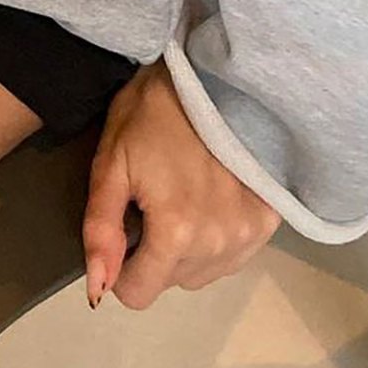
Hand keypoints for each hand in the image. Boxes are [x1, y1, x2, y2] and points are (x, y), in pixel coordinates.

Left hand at [82, 61, 281, 309]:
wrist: (214, 74)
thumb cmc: (153, 110)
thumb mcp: (111, 162)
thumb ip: (101, 230)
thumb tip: (98, 290)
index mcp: (176, 232)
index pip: (137, 292)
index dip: (121, 262)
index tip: (127, 221)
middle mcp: (218, 244)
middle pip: (170, 281)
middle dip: (154, 250)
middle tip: (155, 195)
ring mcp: (248, 235)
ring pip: (201, 272)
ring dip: (187, 248)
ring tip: (183, 193)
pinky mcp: (269, 221)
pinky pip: (232, 255)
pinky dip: (216, 237)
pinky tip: (210, 196)